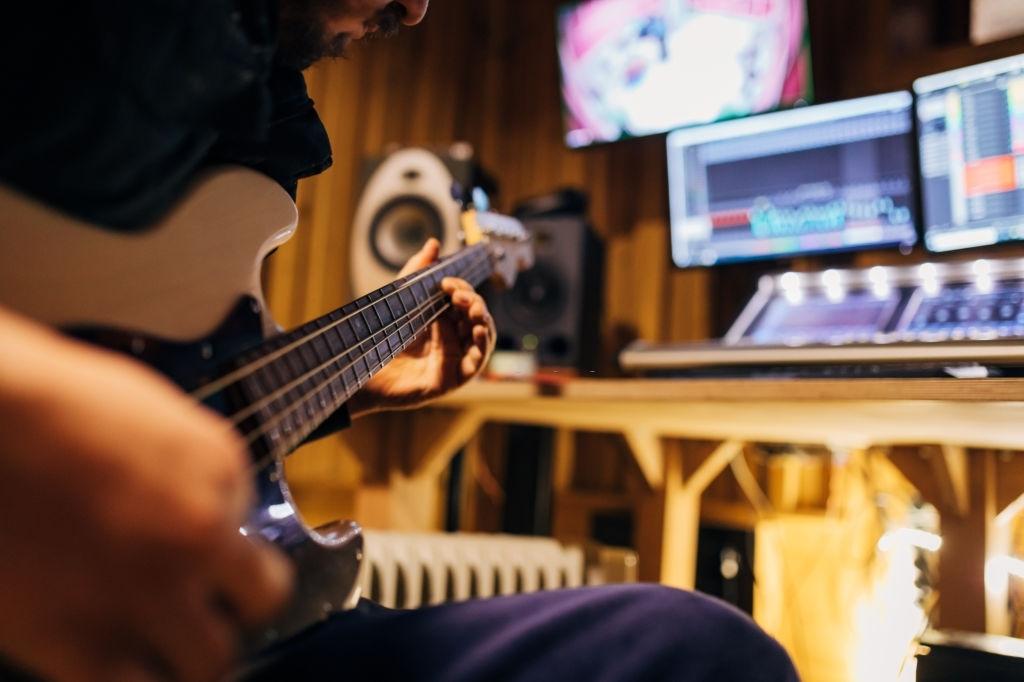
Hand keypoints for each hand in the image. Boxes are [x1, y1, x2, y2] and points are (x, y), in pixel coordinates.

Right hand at [0, 308, 292, 681]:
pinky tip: (115, 667)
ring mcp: (148, 589)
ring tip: (169, 649)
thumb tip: (195, 499)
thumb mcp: (142, 407)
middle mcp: (199, 530)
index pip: (252, 518)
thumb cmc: (42, 399)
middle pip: (264, 596)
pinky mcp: (82, 639)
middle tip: (209, 607)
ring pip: (211, 660)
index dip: (224, 535)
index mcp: (218, 465)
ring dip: (195, 655)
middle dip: (239, 604)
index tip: (199, 543)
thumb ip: (182, 463)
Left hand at [348, 238, 494, 416]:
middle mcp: (452, 340)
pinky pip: (475, 363)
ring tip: (474, 309)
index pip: (464, 301)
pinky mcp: (451, 379)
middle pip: (476, 318)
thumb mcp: (400, 300)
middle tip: (459, 296)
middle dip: (474, 303)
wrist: (359, 371)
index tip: (446, 283)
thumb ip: (417, 272)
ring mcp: (453, 360)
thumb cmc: (378, 339)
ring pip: (483, 338)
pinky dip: (483, 346)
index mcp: (442, 322)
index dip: (462, 289)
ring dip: (483, 320)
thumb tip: (433, 243)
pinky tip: (481, 330)